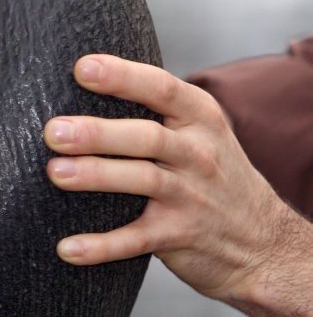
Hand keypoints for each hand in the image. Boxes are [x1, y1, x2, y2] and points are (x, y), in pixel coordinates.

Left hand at [44, 54, 312, 316]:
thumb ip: (154, 110)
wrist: (263, 243)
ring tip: (55, 172)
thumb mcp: (199, 132)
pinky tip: (66, 248)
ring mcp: (192, 196)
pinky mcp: (179, 236)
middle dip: (99, 133)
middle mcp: (198, 153)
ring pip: (143, 180)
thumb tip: (82, 81)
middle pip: (147, 136)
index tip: (81, 68)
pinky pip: (136, 240)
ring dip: (96, 176)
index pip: (162, 89)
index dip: (122, 77)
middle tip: (54, 131)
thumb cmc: (210, 175)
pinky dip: (101, 246)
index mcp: (200, 118)